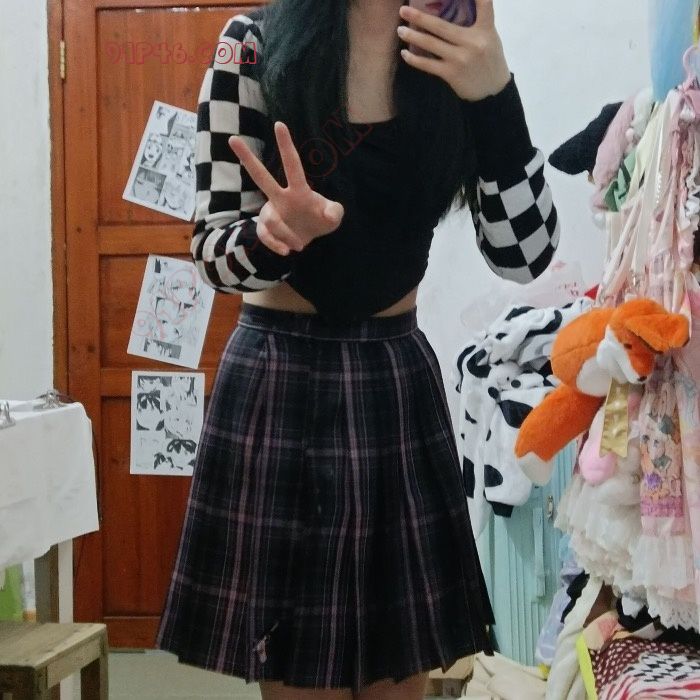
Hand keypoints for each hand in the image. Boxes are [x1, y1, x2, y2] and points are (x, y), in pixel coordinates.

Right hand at [229, 121, 344, 255]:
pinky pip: (266, 236)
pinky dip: (277, 245)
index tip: (279, 124)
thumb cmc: (320, 221)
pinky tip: (287, 251)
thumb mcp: (332, 218)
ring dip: (286, 235)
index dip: (286, 146)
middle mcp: (280, 197)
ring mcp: (271, 213)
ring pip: (270, 220)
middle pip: (260, 176)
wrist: (307, 240)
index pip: (292, 165)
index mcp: (298, 190)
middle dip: (247, 158)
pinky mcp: (266, 229)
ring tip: (300, 246)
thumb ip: (335, 212)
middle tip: (232, 138)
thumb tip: (329, 213)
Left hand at [397, 0, 510, 101]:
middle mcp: (472, 42)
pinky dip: (414, 59)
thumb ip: (477, 23)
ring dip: (413, 37)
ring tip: (400, 30)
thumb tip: (455, 8)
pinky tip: (405, 54)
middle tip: (403, 10)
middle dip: (420, 17)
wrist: (492, 91)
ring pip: (431, 44)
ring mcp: (460, 59)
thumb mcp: (490, 37)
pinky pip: (428, 64)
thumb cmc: (489, 60)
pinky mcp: (451, 73)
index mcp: (484, 30)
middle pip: (441, 26)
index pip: (484, 4)